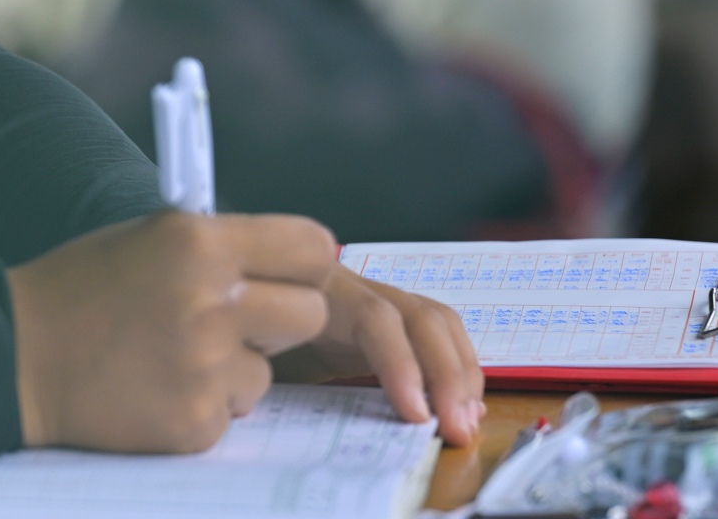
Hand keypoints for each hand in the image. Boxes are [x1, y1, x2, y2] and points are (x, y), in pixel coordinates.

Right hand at [6, 213, 334, 452]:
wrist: (17, 355)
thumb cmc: (79, 289)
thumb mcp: (148, 237)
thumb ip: (218, 244)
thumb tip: (287, 260)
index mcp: (199, 242)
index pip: (312, 246)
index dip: (302, 263)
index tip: (286, 273)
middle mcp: (212, 302)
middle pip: (310, 313)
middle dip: (280, 318)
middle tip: (236, 319)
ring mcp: (205, 368)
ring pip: (270, 371)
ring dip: (236, 367)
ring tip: (175, 354)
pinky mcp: (195, 423)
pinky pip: (232, 412)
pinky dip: (202, 403)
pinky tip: (156, 386)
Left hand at [272, 265, 487, 446]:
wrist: (251, 289)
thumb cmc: (252, 322)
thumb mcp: (253, 343)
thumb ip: (262, 365)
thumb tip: (254, 403)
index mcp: (319, 291)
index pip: (373, 319)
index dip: (400, 364)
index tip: (416, 417)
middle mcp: (360, 287)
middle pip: (422, 317)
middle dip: (448, 375)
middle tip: (456, 430)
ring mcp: (383, 298)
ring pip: (441, 324)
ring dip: (463, 375)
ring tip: (466, 423)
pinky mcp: (396, 318)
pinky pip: (442, 336)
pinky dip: (461, 372)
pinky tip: (465, 409)